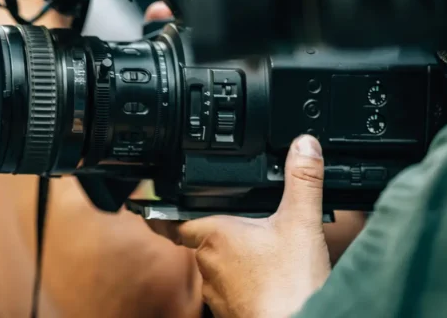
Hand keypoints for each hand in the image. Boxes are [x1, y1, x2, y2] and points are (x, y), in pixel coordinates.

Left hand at [151, 135, 330, 317]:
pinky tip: (266, 277)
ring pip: (216, 266)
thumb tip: (303, 144)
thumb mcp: (301, 223)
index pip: (173, 220)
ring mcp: (217, 292)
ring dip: (231, 257)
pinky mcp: (231, 312)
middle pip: (201, 240)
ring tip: (259, 250)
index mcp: (215, 236)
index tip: (143, 207)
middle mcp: (208, 264)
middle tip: (236, 221)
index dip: (159, 213)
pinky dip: (244, 280)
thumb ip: (303, 181)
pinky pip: (231, 289)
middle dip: (216, 231)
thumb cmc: (290, 286)